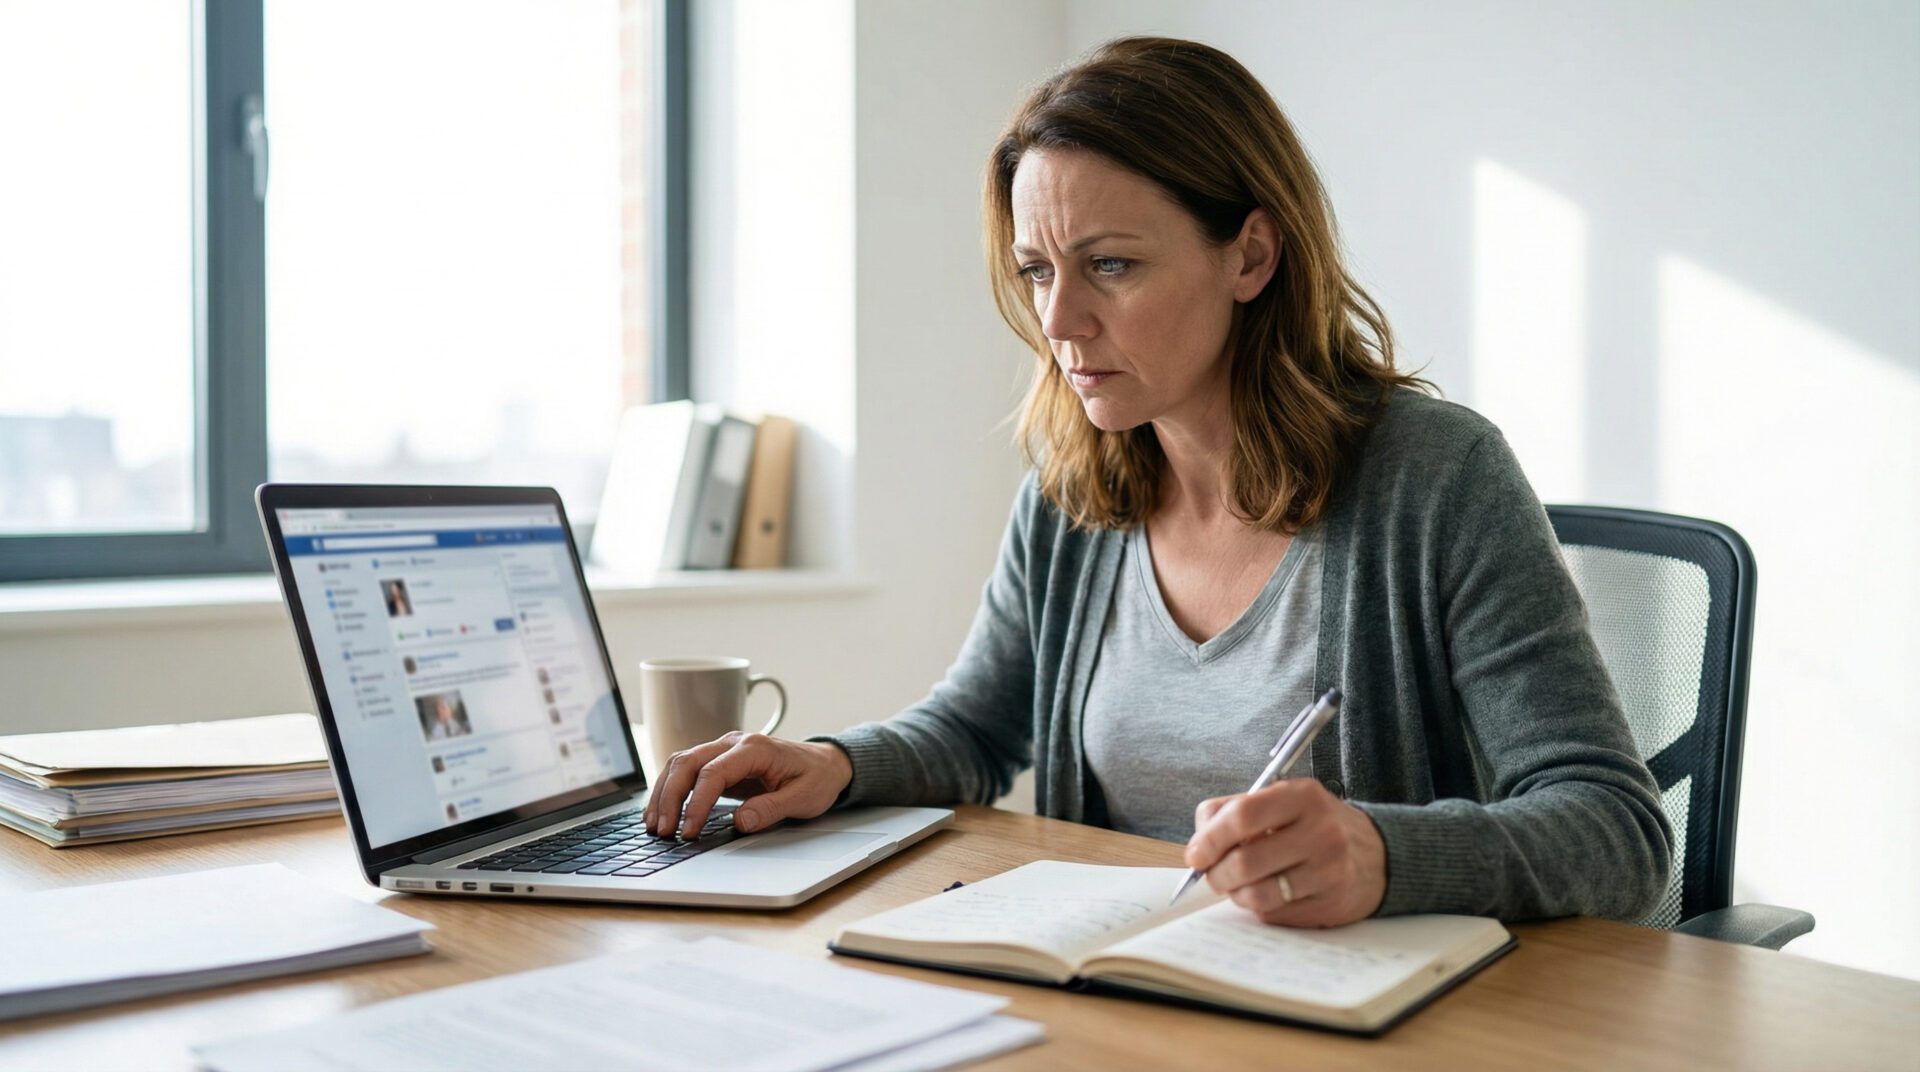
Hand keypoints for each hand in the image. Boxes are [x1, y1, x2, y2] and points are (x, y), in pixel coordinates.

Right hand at [643, 732, 853, 838]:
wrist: (826, 763)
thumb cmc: (817, 778)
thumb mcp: (804, 798)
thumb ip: (772, 809)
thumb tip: (740, 821)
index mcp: (755, 748)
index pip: (713, 773)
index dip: (696, 803)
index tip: (689, 830)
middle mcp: (733, 743)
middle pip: (687, 762)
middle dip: (669, 797)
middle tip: (663, 830)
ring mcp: (723, 750)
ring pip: (680, 763)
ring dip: (663, 792)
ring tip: (654, 824)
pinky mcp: (718, 762)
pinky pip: (686, 771)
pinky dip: (670, 789)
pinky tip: (662, 811)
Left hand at [1184, 779, 1386, 927]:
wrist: (1379, 855)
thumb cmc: (1315, 825)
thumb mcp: (1283, 800)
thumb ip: (1235, 811)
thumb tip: (1198, 845)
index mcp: (1303, 796)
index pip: (1242, 815)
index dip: (1209, 839)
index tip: (1196, 854)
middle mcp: (1321, 832)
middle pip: (1244, 861)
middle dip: (1216, 874)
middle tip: (1213, 875)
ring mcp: (1329, 871)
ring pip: (1256, 894)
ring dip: (1236, 894)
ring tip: (1240, 885)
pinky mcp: (1331, 904)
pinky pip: (1275, 914)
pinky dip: (1260, 907)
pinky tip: (1271, 893)